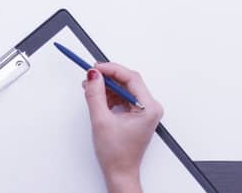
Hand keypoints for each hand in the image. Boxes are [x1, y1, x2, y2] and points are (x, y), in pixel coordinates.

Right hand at [82, 62, 161, 192]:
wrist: (120, 173)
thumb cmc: (117, 155)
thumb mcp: (101, 121)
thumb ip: (96, 95)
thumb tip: (93, 76)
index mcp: (149, 108)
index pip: (131, 78)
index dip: (112, 70)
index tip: (96, 68)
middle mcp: (150, 108)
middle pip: (128, 81)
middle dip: (108, 78)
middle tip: (91, 76)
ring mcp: (144, 111)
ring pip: (124, 88)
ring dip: (107, 87)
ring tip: (91, 89)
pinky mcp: (137, 114)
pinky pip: (123, 97)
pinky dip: (110, 96)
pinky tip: (99, 98)